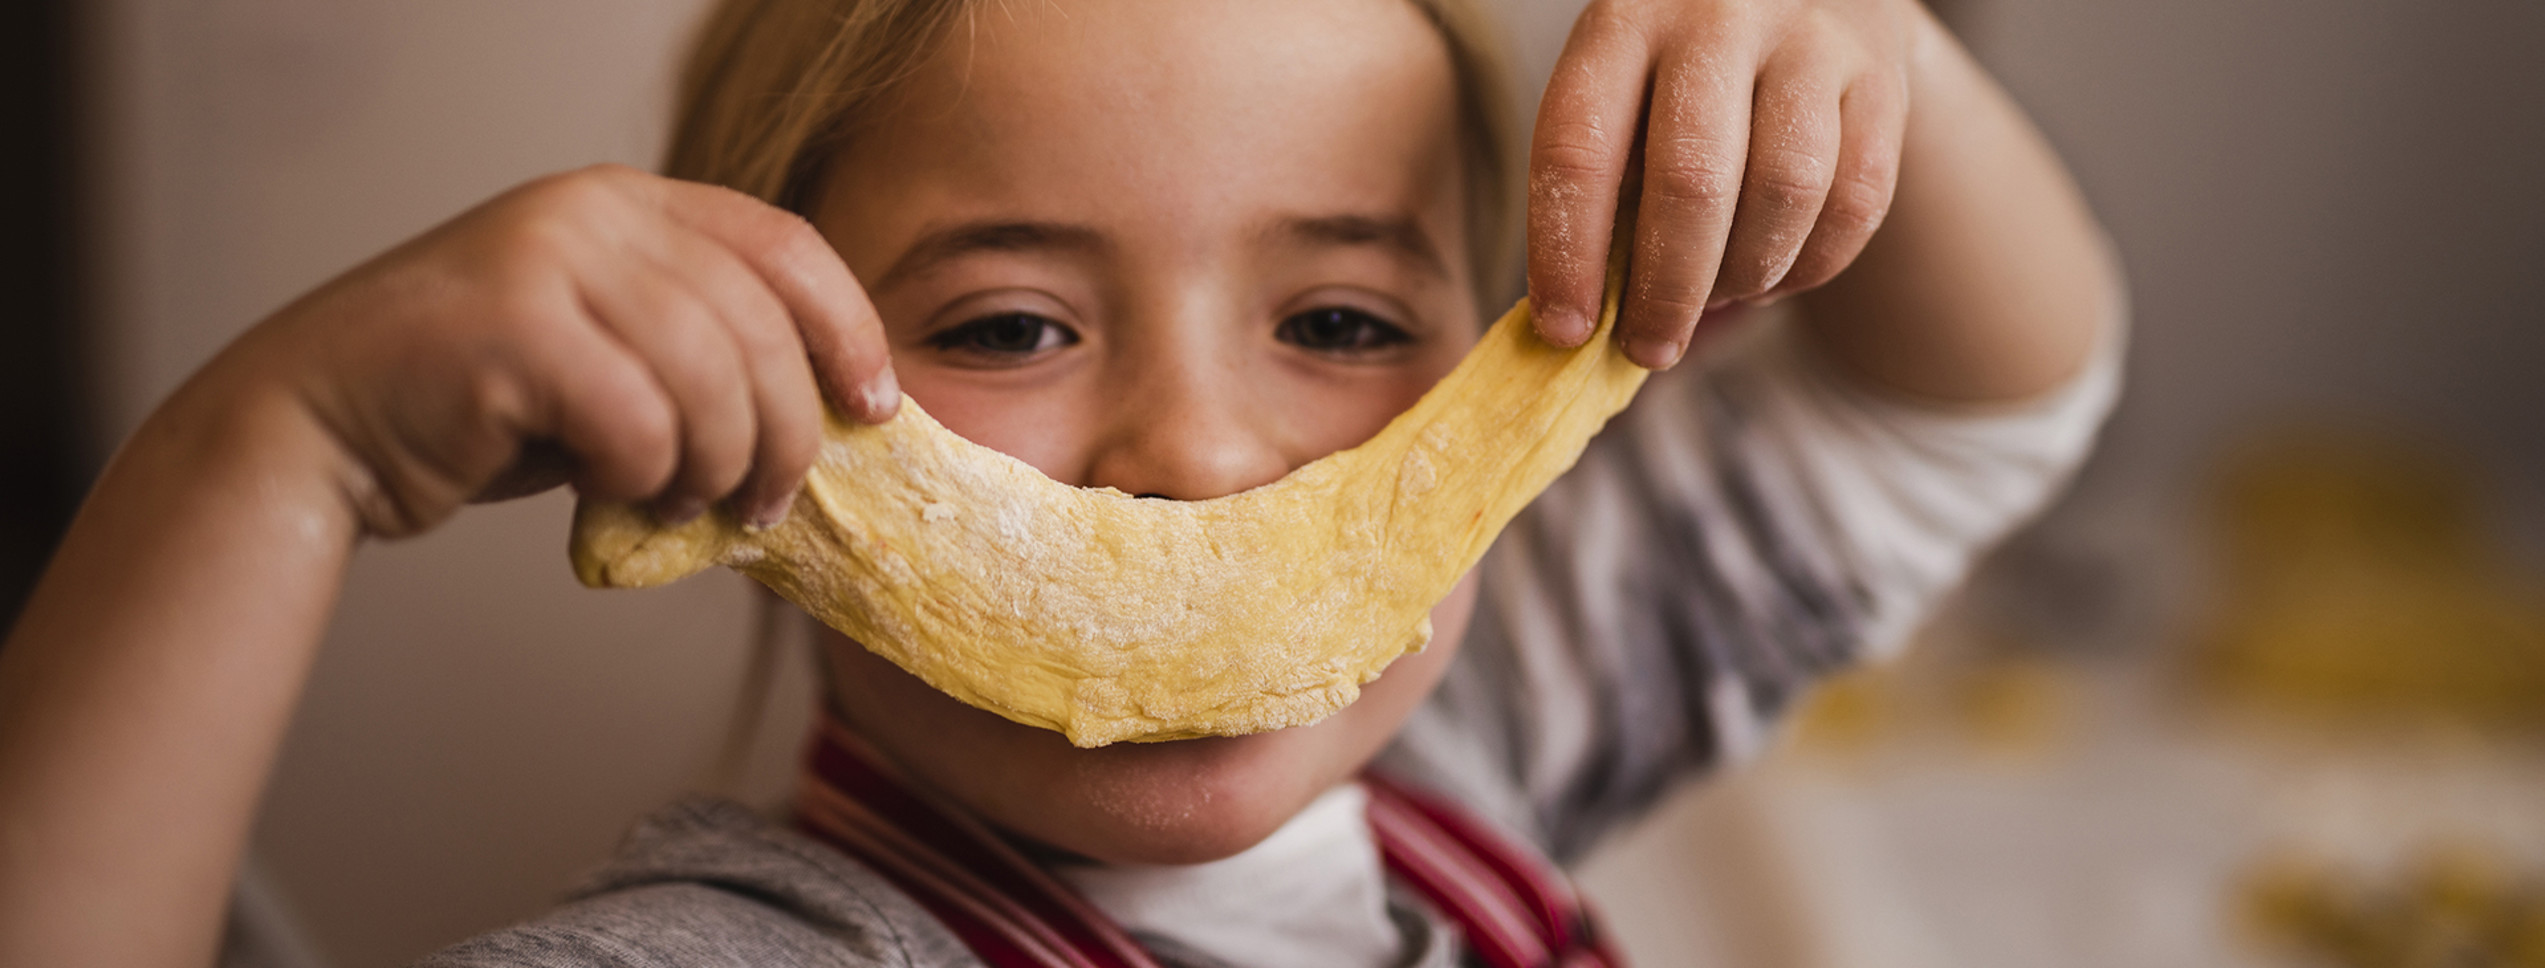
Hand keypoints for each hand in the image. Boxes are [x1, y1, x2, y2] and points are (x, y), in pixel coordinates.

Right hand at [226, 164, 896, 537]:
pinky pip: (640, 420)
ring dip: (720, 465)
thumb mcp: (610, 356)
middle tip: (770, 503)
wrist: (314, 427)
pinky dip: (645, 475)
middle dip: (788, 431)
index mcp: (629, 202)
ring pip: (711, 377)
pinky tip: (616, 493)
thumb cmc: (475, 408)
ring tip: (689, 504)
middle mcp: (593, 211)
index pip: (786, 246)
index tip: (876, 408)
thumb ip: (700, 354)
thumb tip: (827, 419)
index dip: (848, 329)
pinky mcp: (511, 326)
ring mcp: (548, 258)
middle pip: (761, 324)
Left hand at [1526, 0, 1924, 367]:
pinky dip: (1812, 264)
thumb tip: (1580, 322)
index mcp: (1626, 17)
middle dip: (1667, 292)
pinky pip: (1857, 201)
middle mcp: (1719, 15)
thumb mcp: (1625, 85)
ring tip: (1717, 293)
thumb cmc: (1684, 62)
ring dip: (1744, 274)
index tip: (1565, 331)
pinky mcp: (1881, 75)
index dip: (1568, 254)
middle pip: (1692, 182)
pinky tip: (1776, 273)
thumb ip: (1605, 182)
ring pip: (1785, 193)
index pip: (1580, 149)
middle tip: (1649, 348)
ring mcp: (1811, 39)